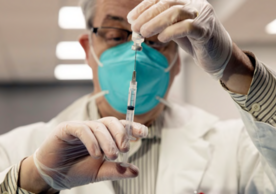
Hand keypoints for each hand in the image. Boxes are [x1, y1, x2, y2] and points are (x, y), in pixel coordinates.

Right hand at [19, 117, 147, 191]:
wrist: (52, 176)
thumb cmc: (76, 170)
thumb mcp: (99, 172)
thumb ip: (116, 170)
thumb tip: (136, 171)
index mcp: (104, 136)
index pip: (121, 126)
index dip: (133, 127)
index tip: (144, 133)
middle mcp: (94, 129)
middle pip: (112, 122)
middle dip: (121, 134)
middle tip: (124, 150)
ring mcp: (81, 127)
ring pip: (98, 126)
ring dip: (108, 141)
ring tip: (111, 156)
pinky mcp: (66, 129)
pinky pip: (82, 129)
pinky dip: (91, 140)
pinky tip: (95, 154)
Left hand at [128, 0, 231, 79]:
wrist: (220, 57)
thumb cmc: (197, 44)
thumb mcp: (177, 31)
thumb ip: (164, 25)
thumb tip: (141, 26)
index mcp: (187, 3)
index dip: (144, 7)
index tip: (131, 18)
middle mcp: (195, 5)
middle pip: (167, 3)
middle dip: (147, 15)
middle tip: (135, 27)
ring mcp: (202, 16)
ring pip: (175, 12)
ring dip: (155, 22)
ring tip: (143, 32)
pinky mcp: (206, 31)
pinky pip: (187, 27)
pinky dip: (171, 32)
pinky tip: (162, 38)